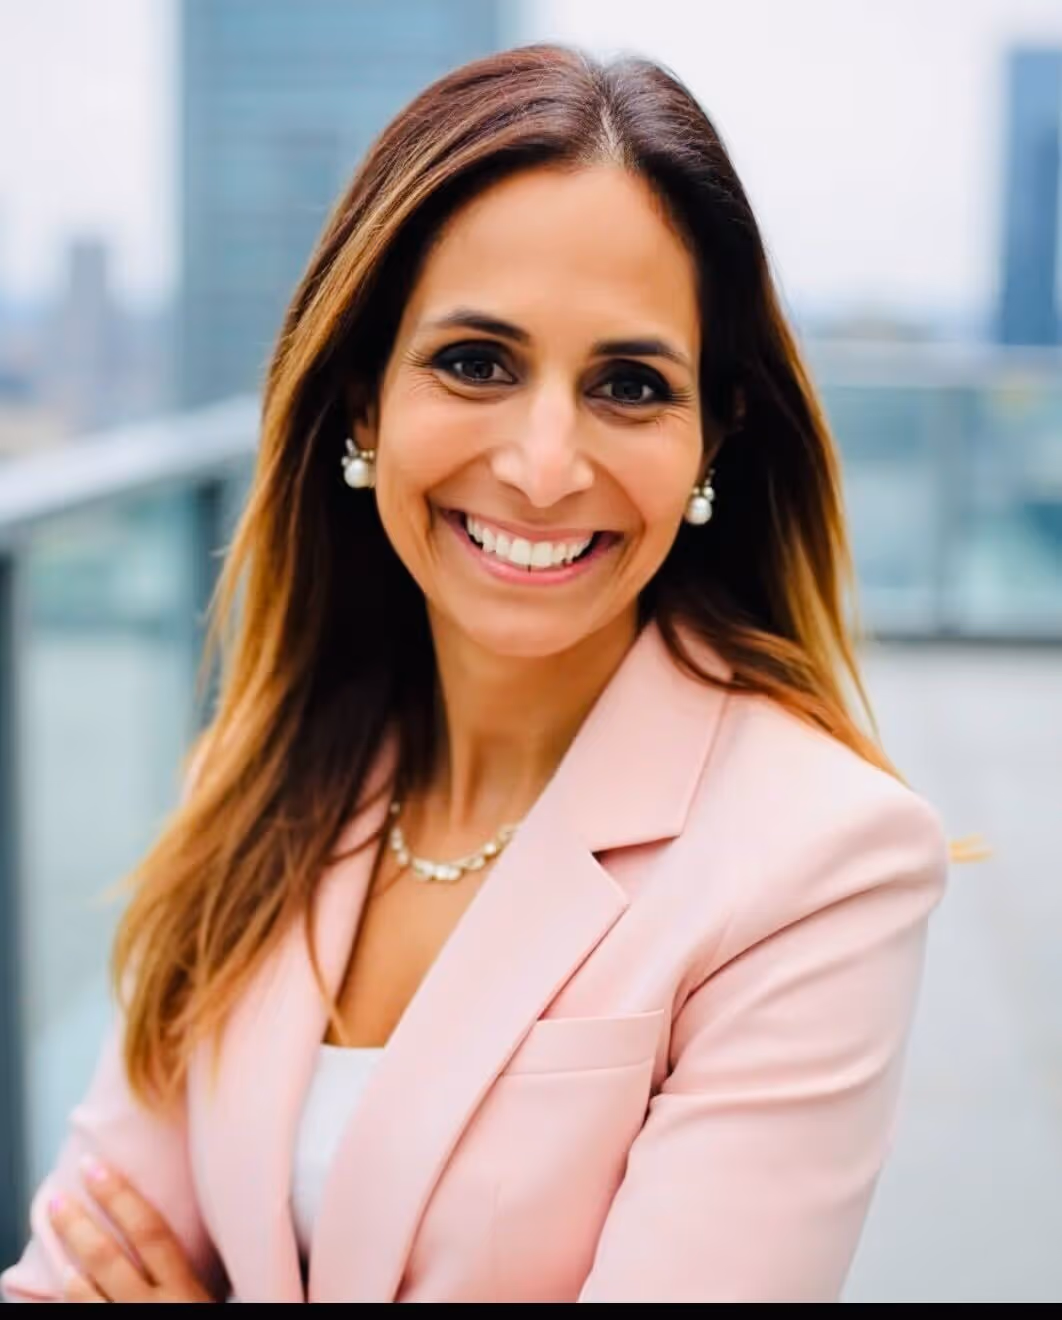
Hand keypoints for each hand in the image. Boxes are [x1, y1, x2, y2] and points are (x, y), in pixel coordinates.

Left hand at [47, 1157, 215, 1302]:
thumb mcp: (210, 1295)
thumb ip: (197, 1268)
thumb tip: (196, 1217)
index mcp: (184, 1288)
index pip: (150, 1232)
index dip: (120, 1196)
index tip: (95, 1166)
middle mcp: (152, 1307)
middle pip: (108, 1258)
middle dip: (78, 1224)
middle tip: (57, 1197)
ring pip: (84, 1290)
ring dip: (67, 1258)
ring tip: (57, 1228)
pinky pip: (80, 1312)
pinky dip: (69, 1293)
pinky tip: (64, 1276)